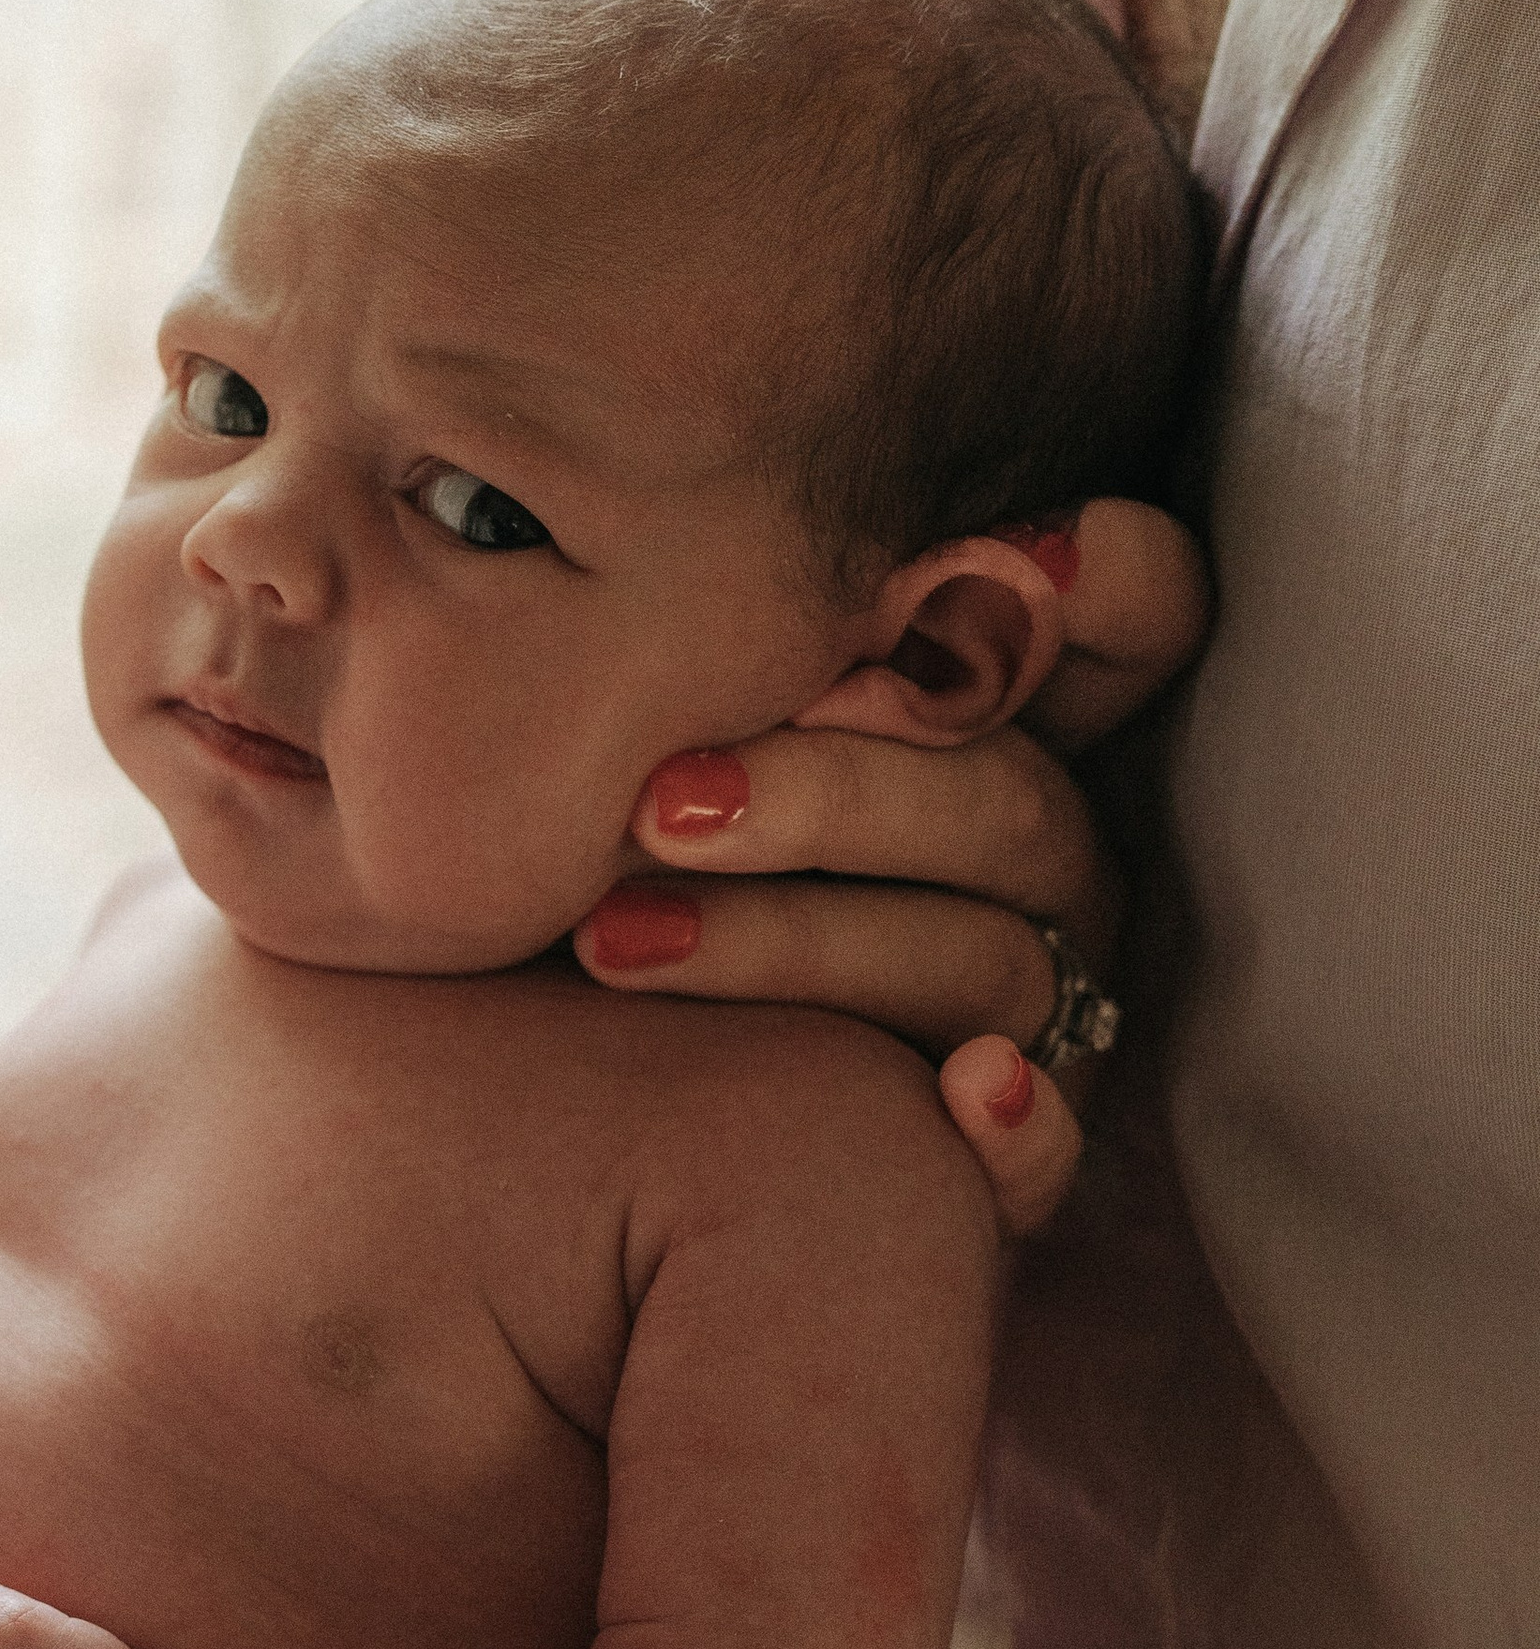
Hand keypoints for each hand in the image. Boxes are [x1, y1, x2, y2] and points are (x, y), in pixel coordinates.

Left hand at [574, 497, 1207, 1238]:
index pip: (1142, 617)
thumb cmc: (576, 854)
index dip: (1109, 581)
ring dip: (805, 942)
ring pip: (988, 961)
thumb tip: (685, 488)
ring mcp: (1034, 1013)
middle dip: (840, 790)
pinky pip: (1046, 1160)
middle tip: (662, 797)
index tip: (1008, 562)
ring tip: (613, 938)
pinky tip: (965, 1094)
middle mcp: (1042, 863)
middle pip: (1016, 805)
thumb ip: (697, 614)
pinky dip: (1020, 1128)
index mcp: (993, 724)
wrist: (505, 1101)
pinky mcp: (994, 1160)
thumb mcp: (625, 712)